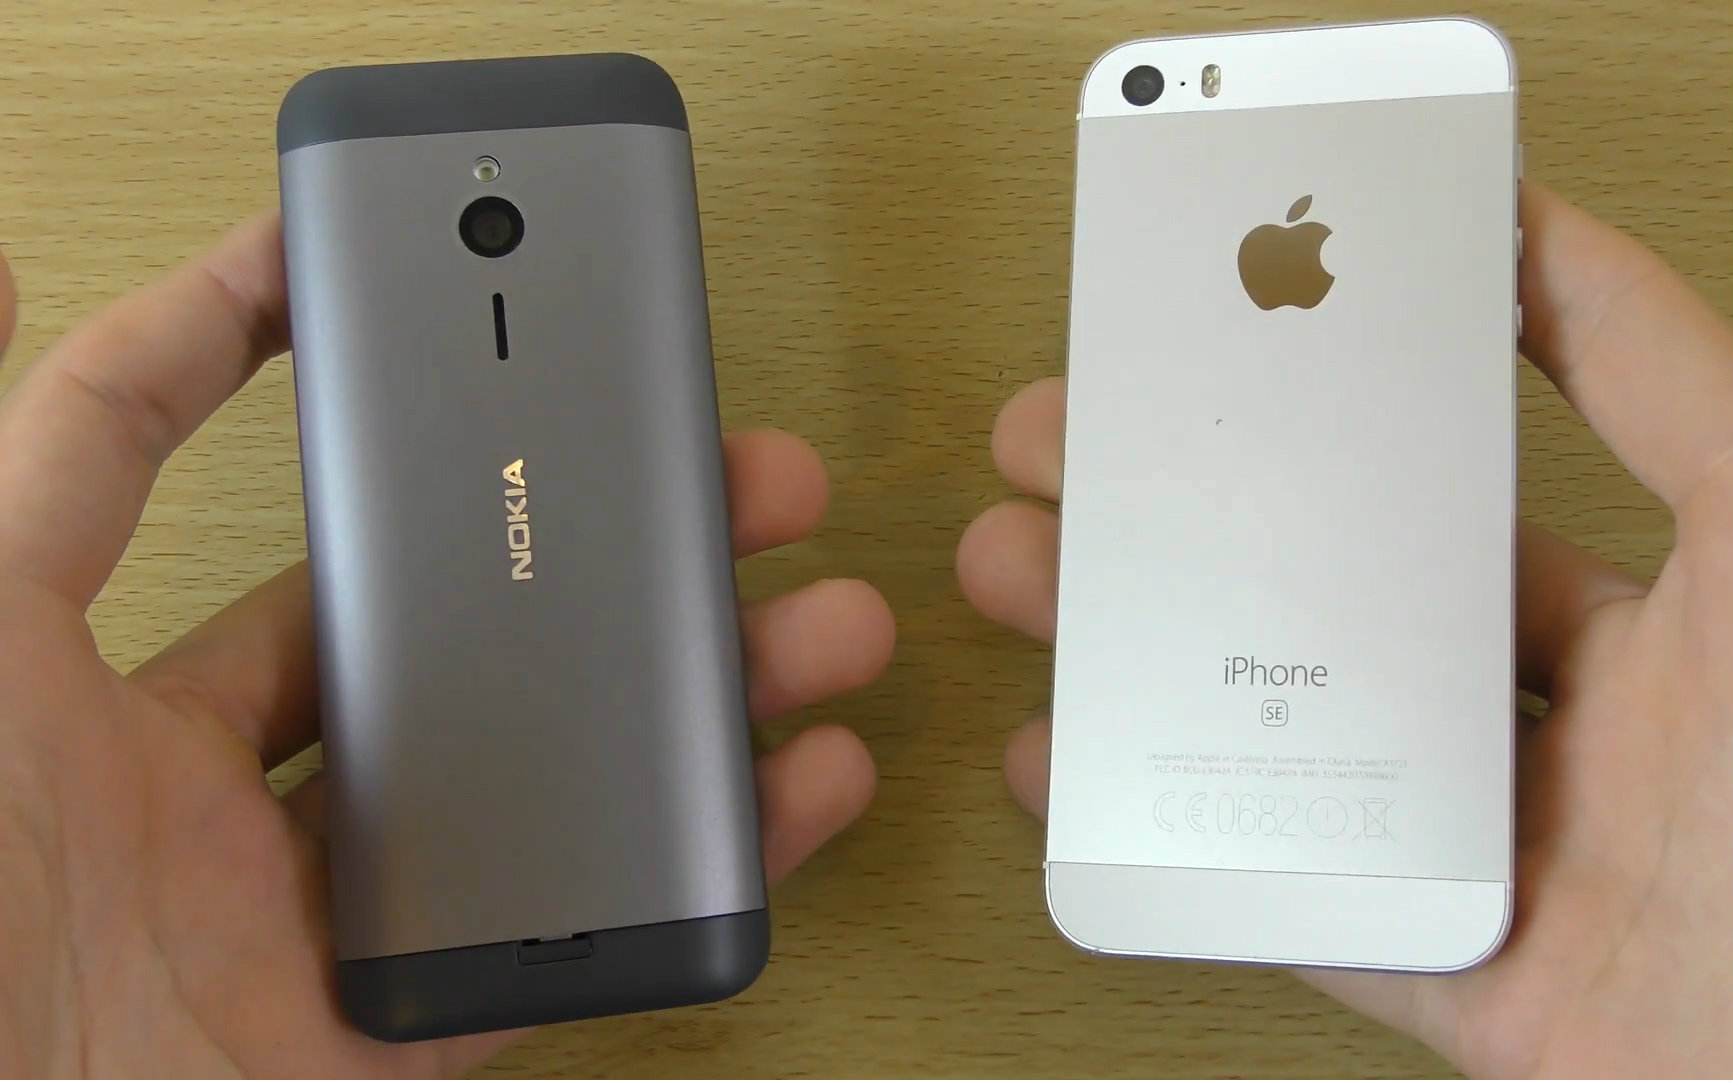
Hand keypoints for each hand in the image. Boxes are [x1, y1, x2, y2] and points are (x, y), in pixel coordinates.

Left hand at [0, 217, 894, 1075]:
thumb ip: (32, 465)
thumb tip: (2, 254)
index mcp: (128, 713)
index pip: (291, 550)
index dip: (409, 452)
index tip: (492, 332)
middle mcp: (245, 814)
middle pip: (475, 658)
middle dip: (623, 557)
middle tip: (733, 481)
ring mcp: (332, 927)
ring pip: (549, 794)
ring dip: (694, 699)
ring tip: (809, 623)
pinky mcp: (399, 1036)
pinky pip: (573, 943)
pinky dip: (697, 869)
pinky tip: (789, 787)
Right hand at [958, 182, 1732, 1076]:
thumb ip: (1669, 386)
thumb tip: (1545, 226)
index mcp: (1645, 632)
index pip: (1451, 503)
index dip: (1320, 428)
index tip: (1207, 358)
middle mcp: (1555, 738)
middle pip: (1326, 616)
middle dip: (1181, 528)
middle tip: (1063, 454)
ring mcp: (1492, 859)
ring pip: (1279, 746)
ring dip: (1138, 664)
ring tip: (1022, 582)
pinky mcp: (1450, 974)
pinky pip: (1286, 900)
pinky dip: (1166, 840)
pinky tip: (1068, 765)